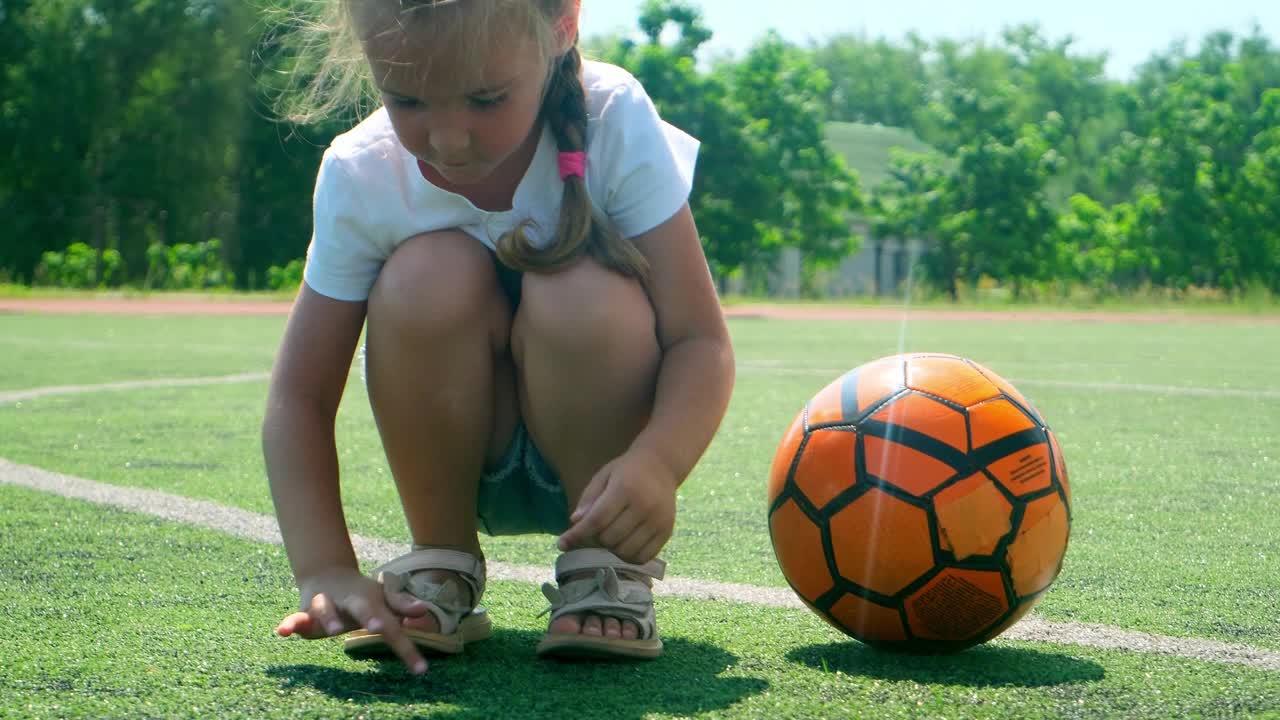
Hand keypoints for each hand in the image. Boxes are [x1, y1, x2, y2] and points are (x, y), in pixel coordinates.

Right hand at [275, 566, 430, 674]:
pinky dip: (289, 623)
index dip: (405, 647)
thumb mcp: (382, 598)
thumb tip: (424, 610)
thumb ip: (400, 605)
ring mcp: (326, 605)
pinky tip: (281, 632)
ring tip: (334, 629)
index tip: (420, 669)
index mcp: (371, 602)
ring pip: (325, 607)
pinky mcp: (305, 613)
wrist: (327, 573)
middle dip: (369, 616)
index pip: (392, 626)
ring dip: (329, 617)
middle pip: (361, 608)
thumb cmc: (362, 594)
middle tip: (378, 626)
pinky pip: (295, 618)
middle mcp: (348, 602)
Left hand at [557, 447, 677, 563]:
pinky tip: (623, 545)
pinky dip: (629, 557)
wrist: (661, 465)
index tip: (562, 544)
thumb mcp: (603, 477)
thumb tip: (575, 523)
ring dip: (611, 550)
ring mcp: (658, 521)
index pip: (597, 520)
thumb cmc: (626, 471)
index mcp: (625, 489)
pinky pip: (643, 557)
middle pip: (610, 538)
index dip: (577, 534)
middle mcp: (644, 506)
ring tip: (609, 537)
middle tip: (592, 533)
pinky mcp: (667, 532)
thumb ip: (589, 499)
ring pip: (625, 551)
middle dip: (595, 540)